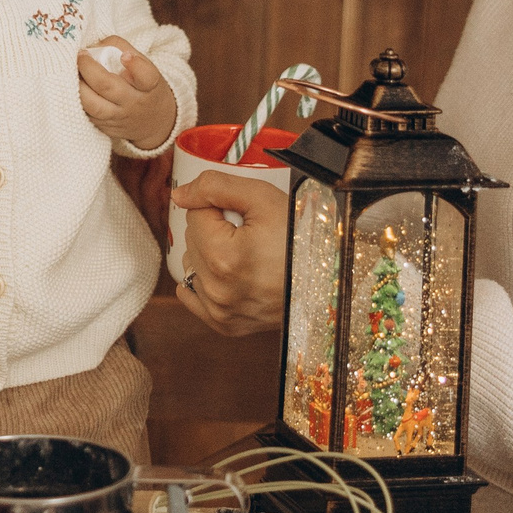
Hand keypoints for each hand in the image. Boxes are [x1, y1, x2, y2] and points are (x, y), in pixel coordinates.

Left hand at [77, 37, 179, 152]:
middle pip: (108, 87)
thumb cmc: (143, 86)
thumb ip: (121, 50)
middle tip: (80, 55)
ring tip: (72, 71)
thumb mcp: (144, 66)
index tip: (125, 56)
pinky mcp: (104, 128)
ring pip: (92, 105)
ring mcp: (118, 117)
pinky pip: (85, 113)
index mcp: (149, 85)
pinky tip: (72, 87)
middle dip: (88, 68)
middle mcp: (133, 103)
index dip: (135, 65)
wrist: (152, 122)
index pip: (146, 76)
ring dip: (78, 86)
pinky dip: (76, 99)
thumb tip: (93, 46)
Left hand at [172, 170, 289, 337]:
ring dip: (209, 254)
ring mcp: (221, 312)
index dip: (220, 207)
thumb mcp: (264, 198)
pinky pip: (193, 296)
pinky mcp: (227, 325)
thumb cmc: (303, 237)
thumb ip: (215, 187)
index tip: (245, 214)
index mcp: (222, 257)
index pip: (194, 214)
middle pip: (192, 239)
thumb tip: (179, 195)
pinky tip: (228, 273)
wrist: (333, 278)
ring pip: (192, 265)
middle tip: (251, 232)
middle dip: (214, 228)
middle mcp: (217, 290)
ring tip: (246, 253)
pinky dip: (205, 281)